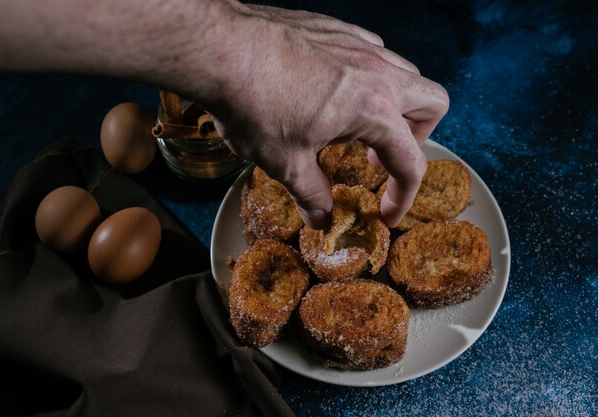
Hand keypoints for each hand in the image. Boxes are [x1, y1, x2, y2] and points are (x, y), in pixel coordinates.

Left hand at [204, 4, 448, 228]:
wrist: (219, 48)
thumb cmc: (251, 104)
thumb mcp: (284, 163)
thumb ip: (311, 194)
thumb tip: (322, 217)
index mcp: (373, 110)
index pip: (410, 162)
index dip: (403, 196)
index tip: (387, 213)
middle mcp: (376, 72)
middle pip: (433, 104)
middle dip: (417, 138)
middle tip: (381, 158)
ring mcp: (358, 45)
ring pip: (405, 73)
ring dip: (394, 106)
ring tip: (356, 126)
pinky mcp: (337, 28)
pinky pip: (372, 51)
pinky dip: (368, 78)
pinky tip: (334, 93)